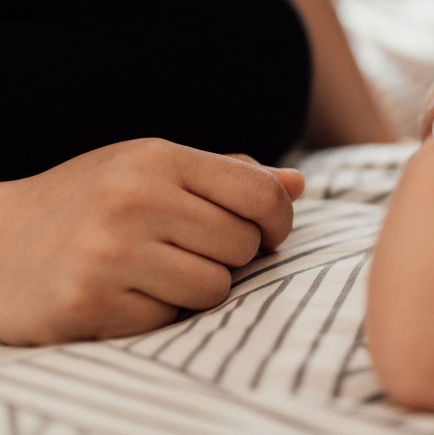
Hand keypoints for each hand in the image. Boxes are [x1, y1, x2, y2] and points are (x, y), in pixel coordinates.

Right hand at [0, 139, 302, 345]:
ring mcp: (111, 252)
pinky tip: (123, 291)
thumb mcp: (152, 170)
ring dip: (197, 287)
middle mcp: (135, 200)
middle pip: (243, 245)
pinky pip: (169, 318)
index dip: (280, 220)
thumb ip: (228, 176)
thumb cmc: (90, 202)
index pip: (260, 194)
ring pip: (215, 287)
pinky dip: (157, 311)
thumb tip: (299, 183)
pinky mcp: (91, 302)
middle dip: (231, 255)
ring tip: (158, 270)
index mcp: (156, 159)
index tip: (269, 233)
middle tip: (192, 250)